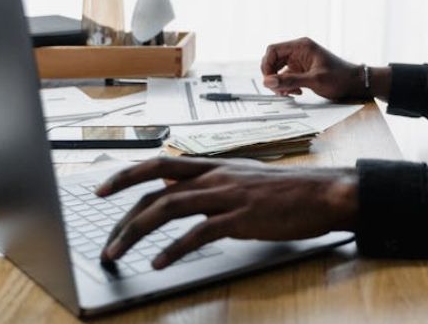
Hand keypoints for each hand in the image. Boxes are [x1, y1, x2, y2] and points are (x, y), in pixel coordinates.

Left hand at [96, 156, 357, 269]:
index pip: (160, 164)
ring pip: (168, 209)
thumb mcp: (244, 179)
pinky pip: (198, 234)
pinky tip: (160, 263)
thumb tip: (179, 187)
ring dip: (136, 233)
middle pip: (155, 188)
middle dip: (123, 212)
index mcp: (215, 167)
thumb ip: (212, 183)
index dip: (127, 175)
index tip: (103, 189)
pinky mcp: (241, 219)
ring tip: (118, 254)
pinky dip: (174, 249)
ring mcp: (227, 196)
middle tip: (105, 238)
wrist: (325, 193)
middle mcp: (215, 177)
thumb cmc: (290, 191)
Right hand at [260, 37, 362, 99]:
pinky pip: (286, 76)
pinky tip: (296, 92)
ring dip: (280, 82)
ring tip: (289, 92)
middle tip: (278, 90)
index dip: (267, 65)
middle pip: (273, 60)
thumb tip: (267, 82)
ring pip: (278, 70)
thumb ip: (290, 81)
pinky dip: (287, 85)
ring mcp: (299, 60)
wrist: (355, 83)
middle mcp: (298, 51)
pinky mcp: (301, 70)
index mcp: (301, 46)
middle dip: (272, 76)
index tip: (269, 81)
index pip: (273, 50)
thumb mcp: (314, 80)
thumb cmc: (339, 78)